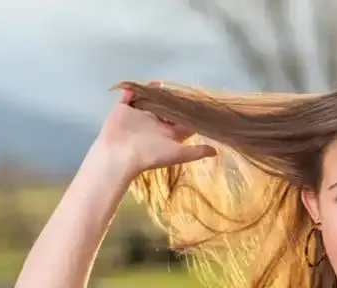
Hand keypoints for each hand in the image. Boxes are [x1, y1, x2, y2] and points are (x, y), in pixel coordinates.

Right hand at [94, 88, 216, 176]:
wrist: (120, 155)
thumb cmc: (151, 155)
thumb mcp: (178, 153)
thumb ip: (196, 151)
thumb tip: (216, 151)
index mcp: (167, 133)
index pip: (181, 120)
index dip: (189, 112)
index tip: (198, 102)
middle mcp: (154, 123)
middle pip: (165, 108)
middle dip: (172, 99)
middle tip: (181, 88)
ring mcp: (138, 115)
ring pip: (149, 100)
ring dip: (155, 93)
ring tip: (163, 84)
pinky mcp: (123, 109)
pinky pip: (129, 96)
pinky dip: (133, 89)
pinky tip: (143, 83)